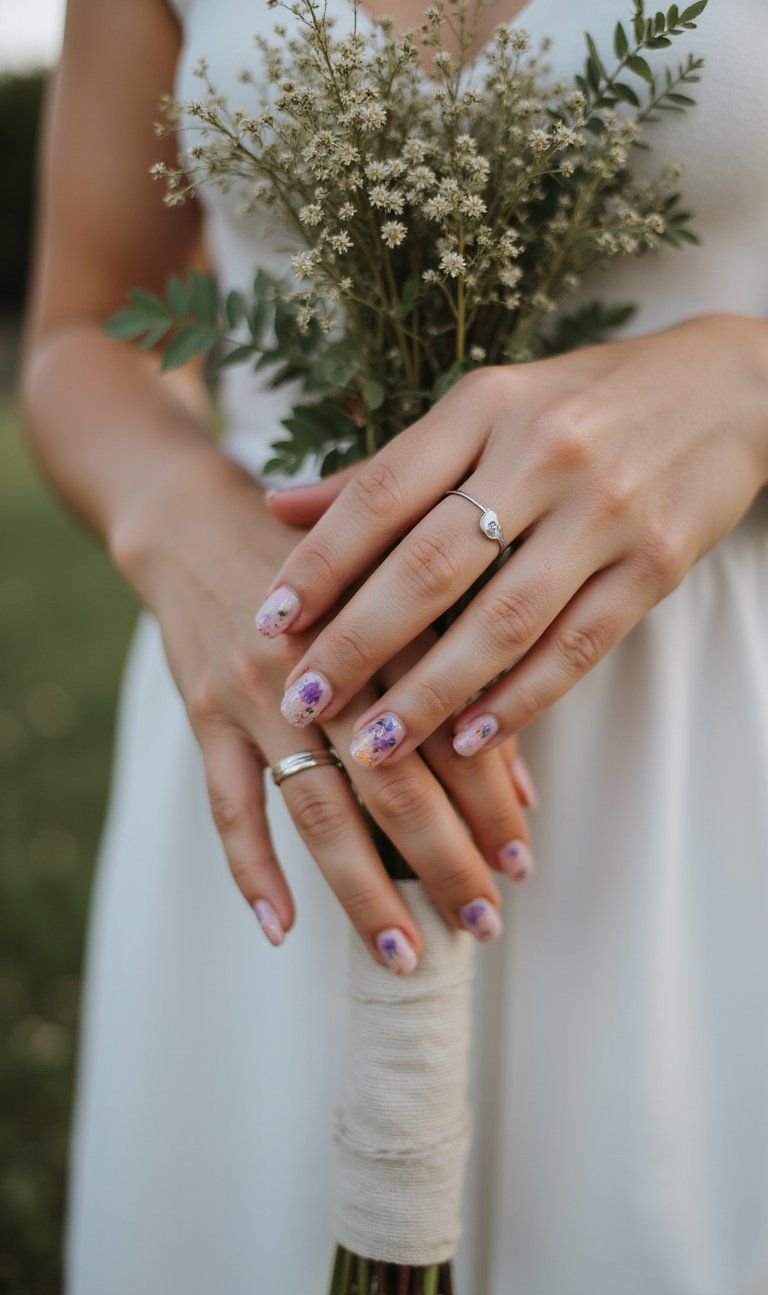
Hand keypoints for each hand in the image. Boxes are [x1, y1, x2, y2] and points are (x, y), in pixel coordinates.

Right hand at [114, 452, 534, 972]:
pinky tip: (283, 929)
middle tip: (485, 922)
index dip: (492, 802)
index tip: (523, 863)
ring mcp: (255, 688)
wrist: (198, 520)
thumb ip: (459, 680)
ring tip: (406, 952)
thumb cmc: (326, 567)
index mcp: (387, 622)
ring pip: (315, 806)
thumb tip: (524, 792)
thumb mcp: (400, 598)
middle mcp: (323, 659)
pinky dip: (252, 869)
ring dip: (364, 887)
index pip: (449, 728)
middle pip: (391, 780)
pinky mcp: (202, 710)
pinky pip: (226, 804)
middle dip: (444, 860)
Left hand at [262, 316, 767, 763]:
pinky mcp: (656, 563)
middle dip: (358, 643)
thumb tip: (277, 507)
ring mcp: (605, 511)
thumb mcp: (485, 406)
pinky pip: (576, 645)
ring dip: (430, 694)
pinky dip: (519, 699)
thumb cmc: (583, 400)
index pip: (382, 492)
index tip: (267, 622)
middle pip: (432, 565)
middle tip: (303, 702)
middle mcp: (542, 452)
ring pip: (501, 621)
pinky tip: (468, 740)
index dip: (319, 562)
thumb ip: (387, 466)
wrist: (728, 389)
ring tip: (373, 748)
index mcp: (485, 405)